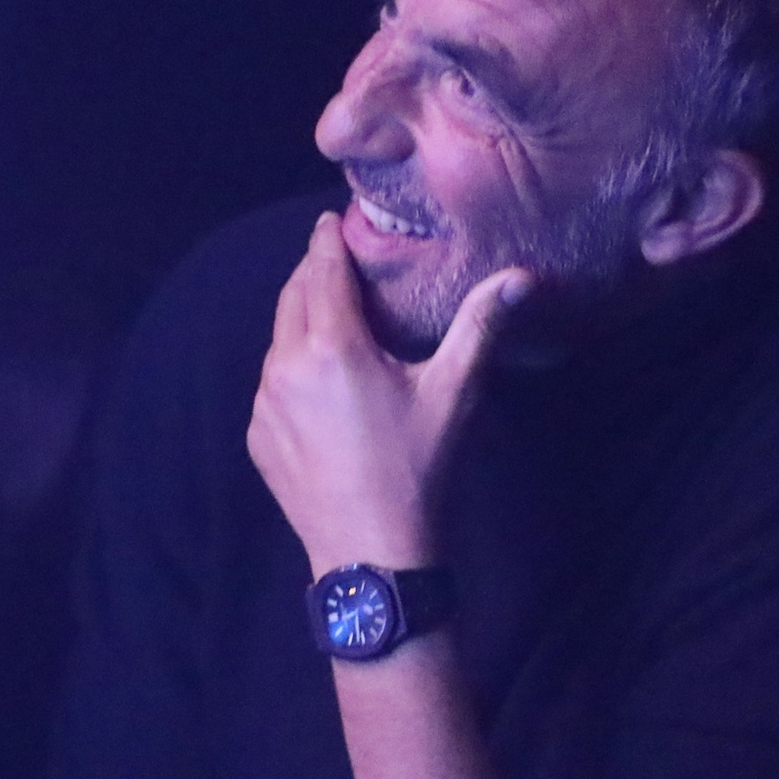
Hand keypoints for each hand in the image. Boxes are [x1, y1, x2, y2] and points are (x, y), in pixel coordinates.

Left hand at [246, 211, 526, 572]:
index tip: (333, 220)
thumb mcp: (453, 394)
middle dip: (312, 273)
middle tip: (334, 260)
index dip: (327, 240)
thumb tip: (522, 276)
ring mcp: (262, 403)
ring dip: (301, 321)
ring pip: (278, 341)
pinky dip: (292, 368)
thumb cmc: (418, 471)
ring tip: (332, 318)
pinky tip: (321, 382)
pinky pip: (271, 384)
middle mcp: (284, 366)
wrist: (371, 557)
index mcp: (331, 346)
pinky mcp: (256, 435)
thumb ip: (479, 326)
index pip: (322, 270)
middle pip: (292, 297)